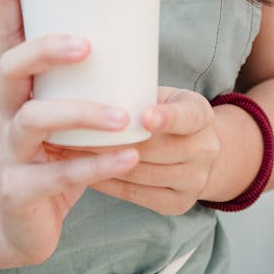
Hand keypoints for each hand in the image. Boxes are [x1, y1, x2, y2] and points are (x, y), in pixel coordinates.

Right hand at [0, 0, 139, 265]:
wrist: (19, 225)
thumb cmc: (53, 154)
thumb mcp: (62, 110)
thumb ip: (84, 79)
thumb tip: (129, 29)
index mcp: (18, 87)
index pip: (6, 33)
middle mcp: (7, 111)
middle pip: (10, 67)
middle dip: (44, 49)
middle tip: (86, 45)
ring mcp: (10, 151)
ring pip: (33, 120)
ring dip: (80, 114)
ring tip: (124, 118)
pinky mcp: (21, 189)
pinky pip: (58, 175)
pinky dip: (96, 166)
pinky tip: (127, 157)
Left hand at [46, 87, 218, 215]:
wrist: (196, 151)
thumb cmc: (165, 110)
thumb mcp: (164, 94)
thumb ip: (139, 88)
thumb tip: (85, 69)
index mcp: (202, 115)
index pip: (186, 117)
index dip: (166, 118)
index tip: (144, 116)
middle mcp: (206, 150)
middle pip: (156, 149)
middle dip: (114, 140)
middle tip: (76, 130)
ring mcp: (195, 181)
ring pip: (141, 173)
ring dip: (102, 162)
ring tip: (68, 150)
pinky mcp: (178, 204)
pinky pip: (136, 195)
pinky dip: (108, 182)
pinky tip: (83, 172)